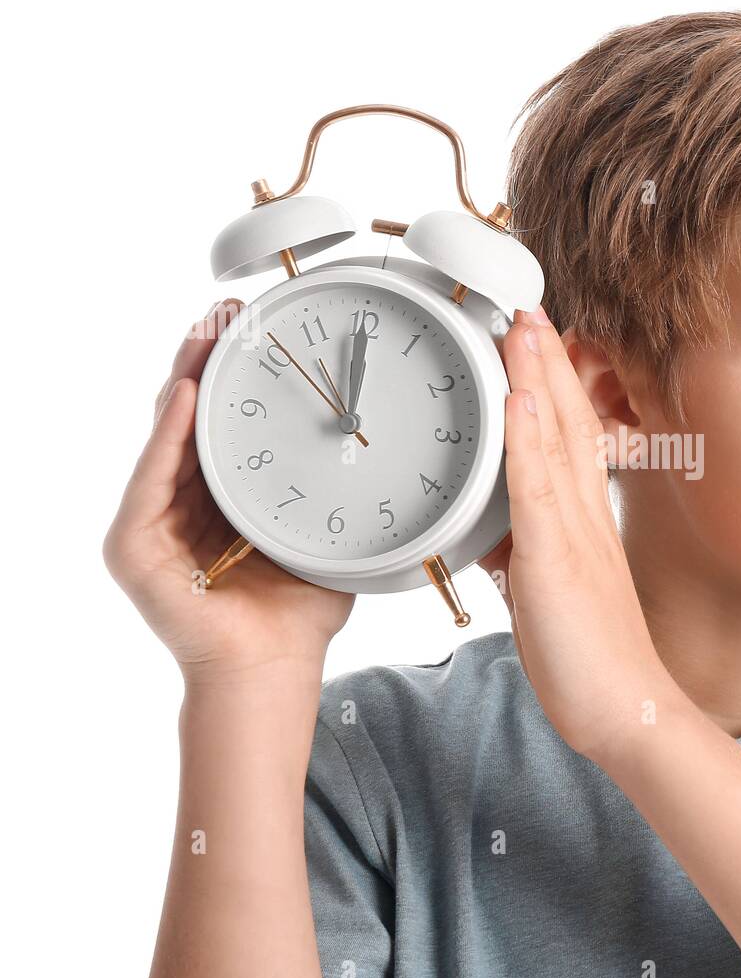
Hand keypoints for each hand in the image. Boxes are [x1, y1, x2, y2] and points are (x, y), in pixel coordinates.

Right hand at [103, 299, 355, 688]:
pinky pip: (151, 477)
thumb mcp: (324, 532)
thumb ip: (331, 488)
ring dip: (186, 378)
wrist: (273, 665)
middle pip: (188, 414)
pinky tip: (188, 394)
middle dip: (206, 357)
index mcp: (223, 495)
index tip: (255, 325)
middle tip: (230, 312)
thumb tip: (369, 438)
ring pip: (166, 433)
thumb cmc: (299, 607)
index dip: (234, 370)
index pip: (222, 420)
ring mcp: (152, 521)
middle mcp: (181, 501)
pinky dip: (169, 434)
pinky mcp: (133, 546)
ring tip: (208, 332)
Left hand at [478, 306, 670, 763]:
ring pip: (554, 441)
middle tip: (530, 307)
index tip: (538, 341)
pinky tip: (518, 400)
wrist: (629, 709)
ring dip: (535, 379)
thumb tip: (498, 540)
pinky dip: (527, 441)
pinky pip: (538, 490)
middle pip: (566, 423)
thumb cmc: (592, 659)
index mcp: (583, 521)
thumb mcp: (550, 593)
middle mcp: (584, 516)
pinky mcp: (557, 561)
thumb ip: (527, 557)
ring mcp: (573, 534)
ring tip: (523, 326)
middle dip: (545, 362)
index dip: (553, 385)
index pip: (570, 437)